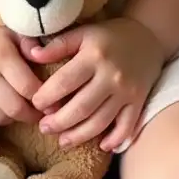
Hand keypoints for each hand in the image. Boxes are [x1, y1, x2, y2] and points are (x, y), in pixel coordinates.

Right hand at [0, 9, 41, 154]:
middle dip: (32, 115)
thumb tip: (46, 57)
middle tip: (43, 115)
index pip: (28, 87)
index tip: (56, 104)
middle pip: (14, 108)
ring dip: (13, 120)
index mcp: (2, 56)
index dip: (44, 99)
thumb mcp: (12, 29)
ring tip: (23, 115)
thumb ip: (31, 43)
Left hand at [19, 18, 164, 152]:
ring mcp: (126, 91)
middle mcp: (110, 75)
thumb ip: (58, 45)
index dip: (46, 96)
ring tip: (62, 141)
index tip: (35, 104)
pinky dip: (114, 140)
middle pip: (81, 107)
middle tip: (44, 128)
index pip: (65, 81)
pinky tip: (101, 146)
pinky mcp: (139, 101)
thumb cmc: (108, 35)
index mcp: (93, 55)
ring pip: (100, 121)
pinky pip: (126, 126)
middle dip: (59, 122)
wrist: (148, 36)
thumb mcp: (83, 33)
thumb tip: (31, 54)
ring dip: (79, 135)